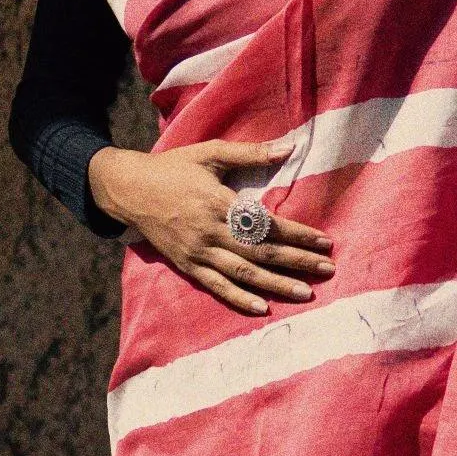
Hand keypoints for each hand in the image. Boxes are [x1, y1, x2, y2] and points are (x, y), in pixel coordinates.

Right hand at [86, 138, 335, 316]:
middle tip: (328, 270)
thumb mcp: (211, 153)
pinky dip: (239, 299)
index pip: (267, 224)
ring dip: (276, 285)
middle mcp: (210, 232)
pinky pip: (216, 286)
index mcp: (218, 203)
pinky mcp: (187, 266)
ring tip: (305, 293)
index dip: (297, 234)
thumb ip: (250, 153)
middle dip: (297, 262)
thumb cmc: (173, 168)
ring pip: (243, 274)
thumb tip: (289, 147)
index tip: (324, 241)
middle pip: (261, 253)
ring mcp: (198, 252)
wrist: (129, 190)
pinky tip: (262, 308)